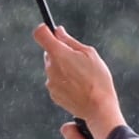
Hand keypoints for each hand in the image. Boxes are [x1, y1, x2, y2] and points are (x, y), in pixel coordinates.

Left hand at [36, 23, 123, 138]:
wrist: (98, 108)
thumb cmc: (98, 79)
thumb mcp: (89, 54)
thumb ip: (70, 41)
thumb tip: (58, 31)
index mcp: (58, 54)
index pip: (40, 34)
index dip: (45, 30)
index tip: (51, 31)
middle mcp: (50, 67)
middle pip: (49, 53)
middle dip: (60, 53)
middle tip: (78, 59)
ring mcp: (50, 82)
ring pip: (53, 68)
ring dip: (63, 68)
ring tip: (81, 77)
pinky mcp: (53, 94)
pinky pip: (56, 82)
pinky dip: (64, 81)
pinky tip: (78, 87)